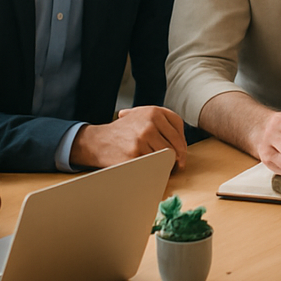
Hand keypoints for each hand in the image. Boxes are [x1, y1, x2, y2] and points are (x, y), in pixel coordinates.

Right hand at [71, 106, 186, 170]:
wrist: (99, 141)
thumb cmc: (123, 131)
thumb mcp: (141, 116)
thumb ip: (161, 122)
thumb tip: (181, 144)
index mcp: (154, 111)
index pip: (178, 127)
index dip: (182, 142)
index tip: (181, 152)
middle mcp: (150, 124)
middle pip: (175, 144)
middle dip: (178, 157)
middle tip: (177, 164)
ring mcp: (142, 139)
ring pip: (166, 157)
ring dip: (167, 164)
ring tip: (162, 166)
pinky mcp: (136, 155)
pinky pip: (154, 165)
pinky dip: (155, 169)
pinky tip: (151, 168)